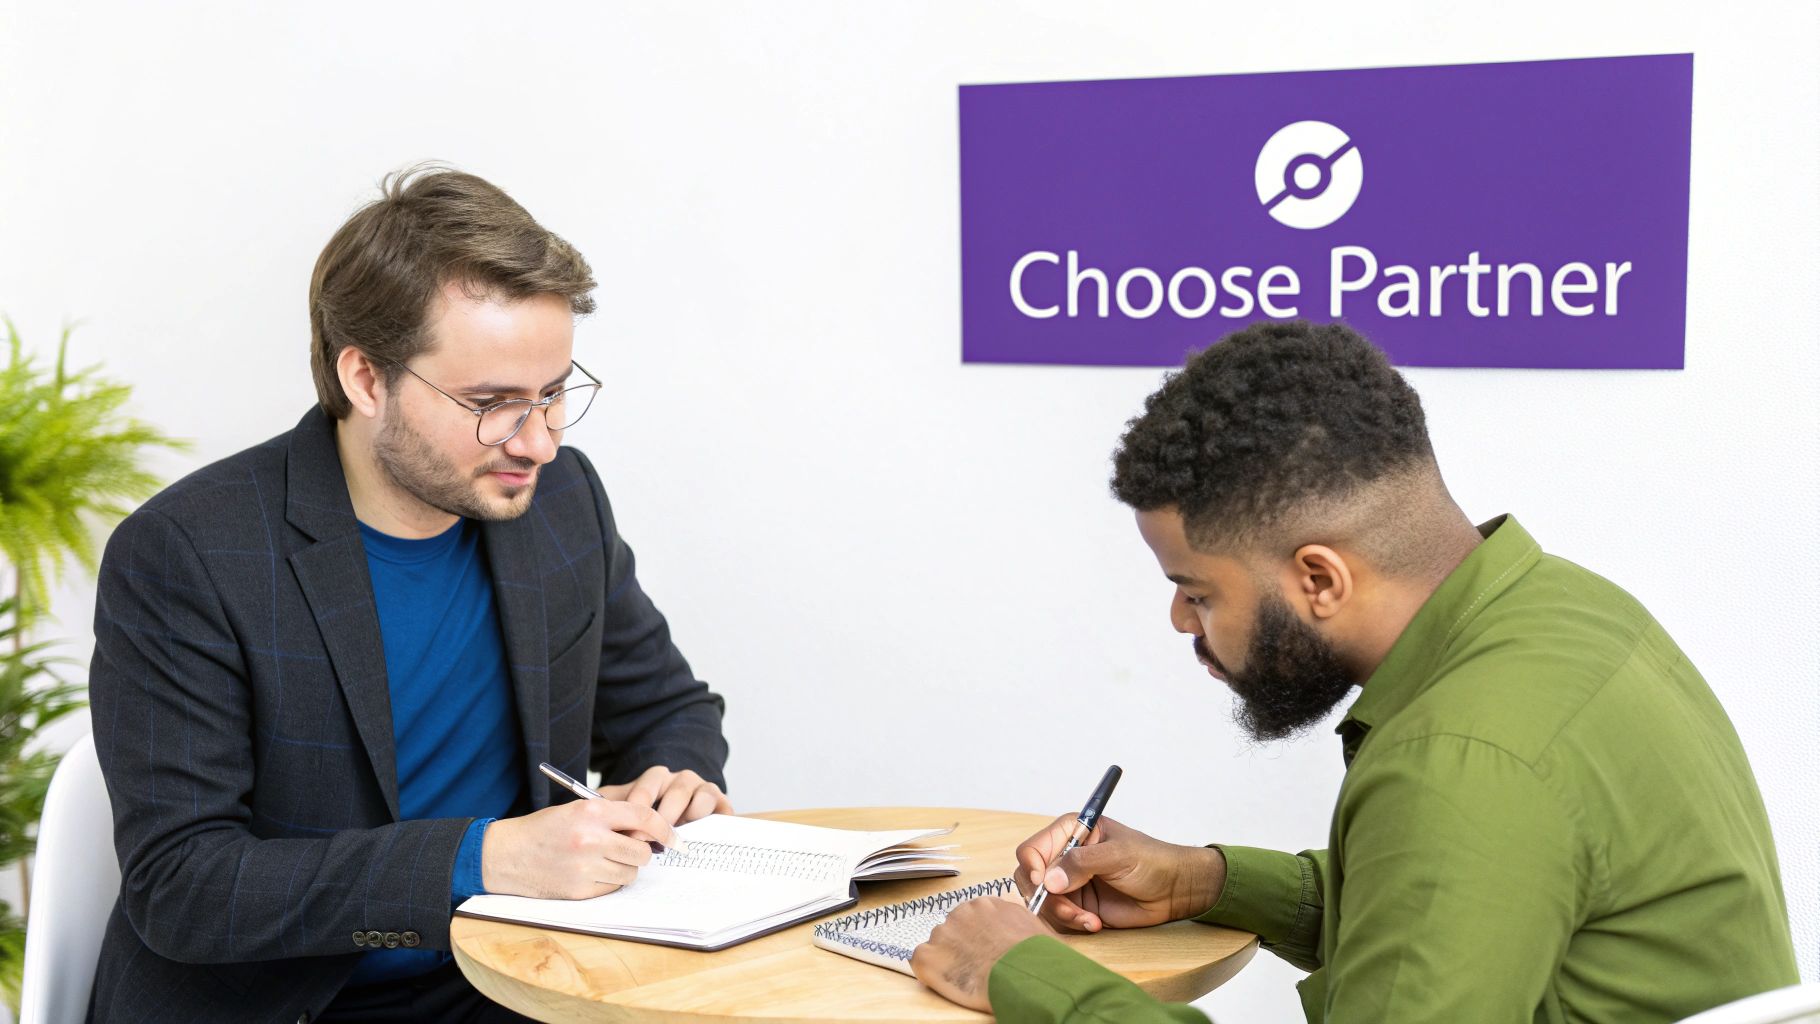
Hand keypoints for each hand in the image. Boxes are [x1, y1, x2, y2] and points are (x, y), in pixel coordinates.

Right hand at [481, 799, 676, 898]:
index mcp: (591, 812)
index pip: (644, 817)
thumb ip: (613, 817)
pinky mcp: (579, 891)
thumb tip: (650, 832)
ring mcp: (585, 867)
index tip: (675, 839)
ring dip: (624, 869)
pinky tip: (589, 873)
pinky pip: (612, 889)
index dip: (665, 828)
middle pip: (641, 852)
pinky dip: (608, 883)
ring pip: (629, 873)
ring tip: (602, 860)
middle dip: (641, 852)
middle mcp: (591, 839)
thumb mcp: (577, 810)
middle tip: (627, 849)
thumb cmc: (544, 829)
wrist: (506, 855)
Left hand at [598, 765, 731, 824]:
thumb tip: (589, 808)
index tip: (628, 830)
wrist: (681, 831)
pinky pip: (720, 806)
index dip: (639, 808)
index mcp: (656, 779)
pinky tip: (697, 833)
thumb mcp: (624, 813)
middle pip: (676, 790)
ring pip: (700, 795)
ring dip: (689, 815)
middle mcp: (681, 780)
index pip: (648, 787)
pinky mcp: (721, 804)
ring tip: (676, 837)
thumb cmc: (647, 825)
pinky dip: (711, 818)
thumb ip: (611, 808)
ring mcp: (703, 790)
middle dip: (663, 815)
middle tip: (652, 839)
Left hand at [911, 897, 1050, 1011]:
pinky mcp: (928, 957)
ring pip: (938, 944)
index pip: (973, 917)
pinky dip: (931, 971)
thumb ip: (1019, 920)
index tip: (984, 949)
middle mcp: (961, 913)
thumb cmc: (1036, 957)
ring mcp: (942, 933)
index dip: (977, 936)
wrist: (1026, 977)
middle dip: (961, 946)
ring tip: (966, 975)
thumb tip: (1023, 924)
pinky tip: (948, 979)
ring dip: (947, 958)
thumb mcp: (1035, 928)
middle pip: (954, 929)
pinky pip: (921, 960)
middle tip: (976, 964)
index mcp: (986, 904)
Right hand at [1015, 814, 1226, 931]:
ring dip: (1062, 915)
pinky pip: (1058, 919)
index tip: (1045, 886)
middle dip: (1046, 899)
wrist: (1174, 890)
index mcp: (1071, 832)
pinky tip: (1094, 924)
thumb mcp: (1118, 854)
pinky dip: (1072, 924)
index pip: (1032, 849)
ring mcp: (1069, 883)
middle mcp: (1064, 857)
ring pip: (1042, 903)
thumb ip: (1082, 863)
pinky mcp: (1078, 906)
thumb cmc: (1151, 860)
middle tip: (1069, 910)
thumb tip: (1048, 881)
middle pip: (1030, 879)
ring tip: (1089, 920)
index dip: (1033, 868)